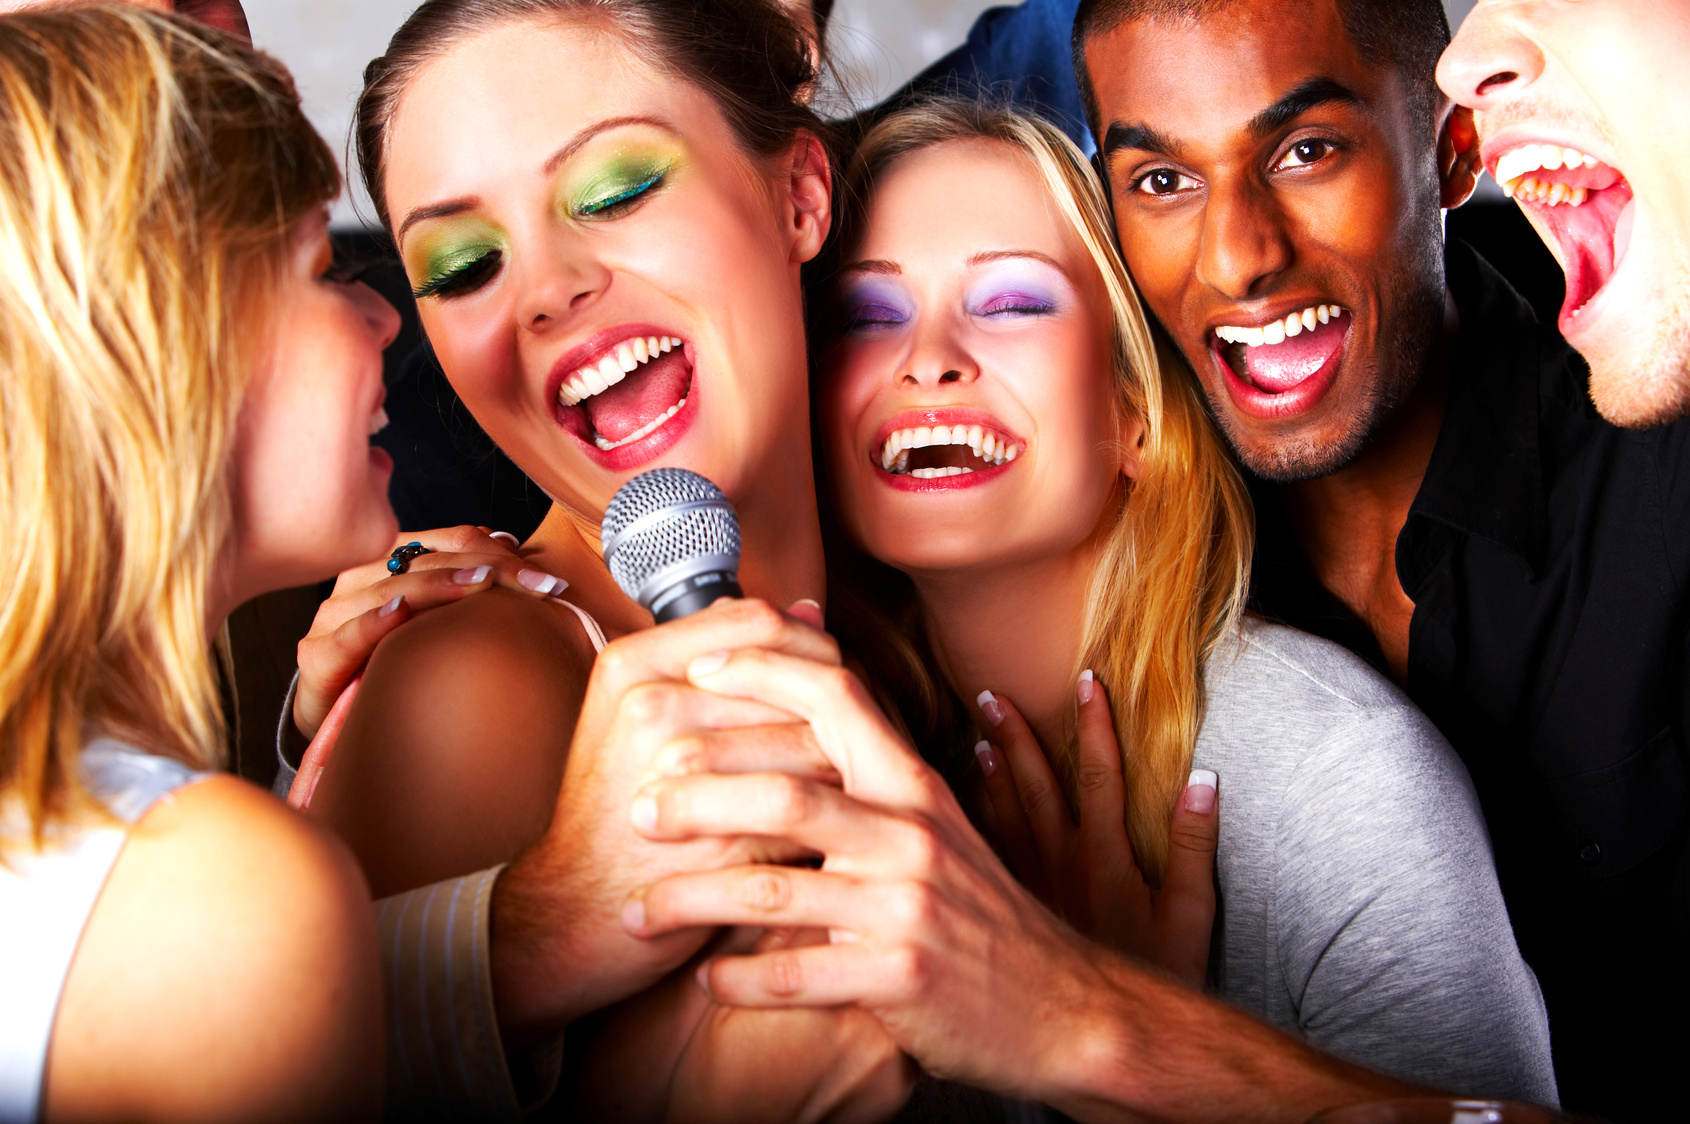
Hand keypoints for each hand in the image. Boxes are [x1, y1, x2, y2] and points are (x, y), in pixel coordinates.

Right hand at [293, 525, 567, 742]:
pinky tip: (401, 614)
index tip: (546, 578)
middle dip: (486, 569)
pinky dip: (374, 621)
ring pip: (391, 588)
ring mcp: (334, 614)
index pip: (449, 542)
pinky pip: (348, 633)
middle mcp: (360, 580)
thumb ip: (470, 587)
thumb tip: (510, 543)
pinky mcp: (317, 654)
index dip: (497, 552)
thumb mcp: (442, 628)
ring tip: (482, 584)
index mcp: (392, 563)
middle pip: (427, 561)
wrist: (342, 723)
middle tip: (538, 586)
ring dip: (438, 585)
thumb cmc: (397, 669)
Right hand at [491, 598, 842, 1042]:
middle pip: (799, 683)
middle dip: (836, 718)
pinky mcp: (720, 835)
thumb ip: (723, 657)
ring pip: (816, 744)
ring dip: (844, 771)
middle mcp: (652, 706)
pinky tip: (822, 830)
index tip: (824, 681)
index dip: (809, 647)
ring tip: (838, 789)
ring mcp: (684, 773)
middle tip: (845, 745)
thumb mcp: (645, 710)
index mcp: (634, 664)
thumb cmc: (621, 804)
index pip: (760, 622)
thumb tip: (811, 607)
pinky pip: (812, 809)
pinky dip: (830, 821)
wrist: (573, 907)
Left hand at [619, 644, 1123, 1097]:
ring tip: (638, 911)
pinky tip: (705, 979)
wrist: (1060, 1007)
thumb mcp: (938, 824)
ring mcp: (905, 907)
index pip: (835, 695)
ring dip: (690, 899)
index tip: (694, 669)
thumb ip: (875, 771)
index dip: (761, 671)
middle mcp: (912, 834)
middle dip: (696, 798)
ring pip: (770, 892)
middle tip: (636, 806)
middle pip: (783, 795)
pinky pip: (793, 975)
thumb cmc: (979, 911)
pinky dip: (738, 979)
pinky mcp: (898, 978)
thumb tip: (812, 702)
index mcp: (914, 785)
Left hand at [972, 676, 1218, 987]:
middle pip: (1036, 785)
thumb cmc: (1162, 977)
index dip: (1095, 726)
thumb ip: (1195, 845)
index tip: (1086, 680)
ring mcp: (1028, 888)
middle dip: (1016, 735)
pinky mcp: (1003, 913)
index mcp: (1105, 857)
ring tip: (974, 732)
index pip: (1100, 774)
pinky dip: (969, 822)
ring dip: (989, 771)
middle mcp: (1061, 864)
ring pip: (1002, 815)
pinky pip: (982, 854)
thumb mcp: (1193, 914)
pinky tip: (948, 802)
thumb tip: (1205, 780)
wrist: (1111, 1042)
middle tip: (989, 692)